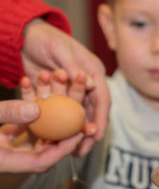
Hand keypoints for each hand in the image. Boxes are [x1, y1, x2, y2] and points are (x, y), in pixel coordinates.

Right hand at [0, 70, 86, 172]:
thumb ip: (7, 114)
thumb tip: (37, 109)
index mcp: (4, 163)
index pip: (43, 162)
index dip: (63, 148)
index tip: (80, 131)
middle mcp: (7, 158)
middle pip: (44, 145)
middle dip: (63, 124)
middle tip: (79, 105)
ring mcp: (4, 147)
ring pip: (33, 128)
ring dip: (45, 105)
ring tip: (58, 80)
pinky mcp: (0, 136)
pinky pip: (20, 121)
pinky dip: (27, 104)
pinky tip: (31, 81)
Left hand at [21, 20, 109, 154]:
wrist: (26, 36)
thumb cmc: (45, 38)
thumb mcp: (59, 49)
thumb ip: (74, 66)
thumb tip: (89, 85)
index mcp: (93, 72)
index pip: (102, 99)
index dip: (100, 119)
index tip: (95, 136)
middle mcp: (87, 83)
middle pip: (93, 112)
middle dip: (89, 133)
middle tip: (82, 150)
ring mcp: (73, 91)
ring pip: (79, 117)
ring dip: (76, 134)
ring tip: (71, 151)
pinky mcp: (60, 95)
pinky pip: (63, 115)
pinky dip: (61, 128)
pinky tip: (55, 141)